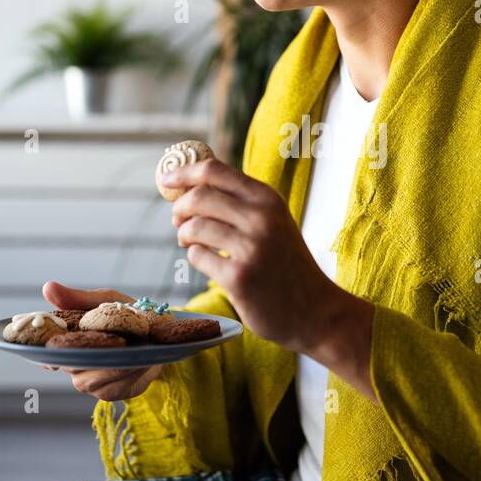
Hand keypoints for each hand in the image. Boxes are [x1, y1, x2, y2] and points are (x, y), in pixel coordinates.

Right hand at [40, 281, 162, 399]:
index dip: (50, 355)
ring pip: (96, 378)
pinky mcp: (110, 392)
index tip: (57, 356)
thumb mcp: (104, 300)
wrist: (158, 333)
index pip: (47, 353)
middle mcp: (72, 365)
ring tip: (138, 350)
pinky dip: (131, 373)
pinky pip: (116, 386)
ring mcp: (89, 382)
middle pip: (75, 367)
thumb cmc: (125, 314)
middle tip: (120, 342)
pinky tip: (142, 362)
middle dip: (97, 354)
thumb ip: (77, 298)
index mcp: (66, 342)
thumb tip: (47, 287)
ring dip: (119, 364)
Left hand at [159, 157, 352, 356]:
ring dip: (183, 235)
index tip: (164, 180)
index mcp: (268, 199)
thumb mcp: (274, 222)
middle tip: (177, 220)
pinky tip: (210, 264)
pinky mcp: (238, 277)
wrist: (315, 310)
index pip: (214, 171)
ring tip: (189, 242)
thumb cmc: (286, 264)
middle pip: (198, 197)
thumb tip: (190, 185)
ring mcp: (250, 248)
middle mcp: (261, 218)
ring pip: (194, 227)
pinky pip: (198, 257)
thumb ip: (241, 202)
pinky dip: (195, 258)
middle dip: (179, 208)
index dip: (183, 173)